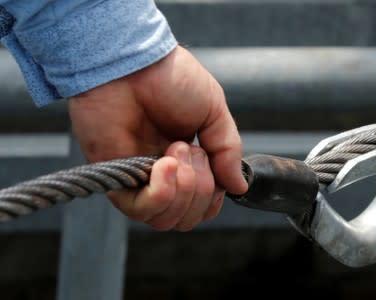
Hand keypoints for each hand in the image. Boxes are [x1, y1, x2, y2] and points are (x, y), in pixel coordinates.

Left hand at [68, 46, 247, 230]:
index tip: (213, 165)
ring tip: (175, 152)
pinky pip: (142, 210)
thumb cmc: (170, 78)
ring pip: (167, 220)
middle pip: (189, 218)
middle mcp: (164, 175)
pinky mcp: (118, 181)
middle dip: (201, 188)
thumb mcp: (214, 112)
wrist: (132, 63)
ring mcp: (140, 180)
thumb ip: (228, 151)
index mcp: (187, 161)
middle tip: (193, 150)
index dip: (213, 196)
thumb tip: (240, 187)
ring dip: (183, 189)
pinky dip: (162, 193)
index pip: (205, 203)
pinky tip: (165, 164)